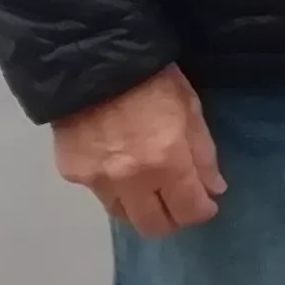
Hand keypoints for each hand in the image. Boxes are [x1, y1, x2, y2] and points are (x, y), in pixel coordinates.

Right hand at [53, 64, 223, 235]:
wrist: (91, 59)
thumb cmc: (151, 78)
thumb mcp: (189, 108)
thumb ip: (203, 154)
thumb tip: (213, 189)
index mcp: (166, 161)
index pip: (188, 211)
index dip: (202, 212)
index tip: (206, 203)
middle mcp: (130, 179)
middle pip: (153, 226)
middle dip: (170, 219)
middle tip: (176, 202)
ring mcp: (96, 179)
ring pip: (122, 215)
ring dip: (138, 206)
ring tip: (145, 184)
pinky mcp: (71, 172)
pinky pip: (98, 192)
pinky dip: (111, 185)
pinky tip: (115, 161)